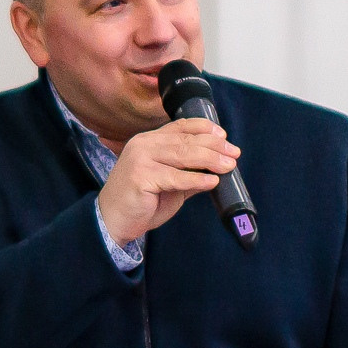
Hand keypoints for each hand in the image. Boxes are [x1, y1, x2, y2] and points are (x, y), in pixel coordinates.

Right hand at [97, 117, 241, 244]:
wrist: (113, 221)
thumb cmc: (141, 202)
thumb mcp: (169, 183)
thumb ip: (188, 172)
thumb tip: (216, 168)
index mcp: (149, 141)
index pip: (180, 126)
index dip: (204, 128)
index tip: (223, 135)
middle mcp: (143, 145)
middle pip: (185, 140)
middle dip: (214, 146)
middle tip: (234, 153)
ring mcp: (140, 159)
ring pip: (182, 155)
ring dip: (210, 159)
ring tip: (228, 166)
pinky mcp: (141, 177)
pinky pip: (175, 177)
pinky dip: (196, 179)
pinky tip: (211, 181)